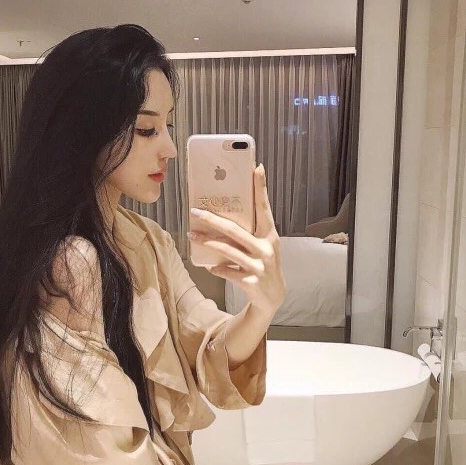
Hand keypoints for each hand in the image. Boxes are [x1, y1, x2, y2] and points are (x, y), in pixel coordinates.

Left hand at [188, 163, 286, 316]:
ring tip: (192, 236)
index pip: (264, 207)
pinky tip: (210, 265)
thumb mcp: (263, 245)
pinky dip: (216, 267)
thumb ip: (249, 231)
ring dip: (207, 242)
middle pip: (235, 230)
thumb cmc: (263, 263)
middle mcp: (266, 248)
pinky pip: (227, 271)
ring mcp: (259, 266)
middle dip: (212, 220)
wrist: (273, 297)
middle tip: (195, 211)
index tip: (256, 167)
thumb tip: (222, 213)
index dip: (260, 187)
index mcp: (270, 235)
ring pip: (227, 250)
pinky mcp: (251, 282)